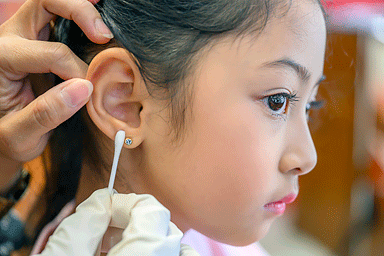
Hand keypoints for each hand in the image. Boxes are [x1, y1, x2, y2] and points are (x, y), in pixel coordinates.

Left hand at [0, 0, 112, 162]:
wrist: (1, 132)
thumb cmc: (6, 136)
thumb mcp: (19, 136)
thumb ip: (46, 113)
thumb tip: (85, 87)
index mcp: (0, 60)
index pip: (52, 54)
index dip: (79, 72)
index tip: (92, 94)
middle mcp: (9, 40)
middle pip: (45, 4)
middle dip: (79, 12)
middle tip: (103, 36)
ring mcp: (22, 36)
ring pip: (51, 5)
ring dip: (80, 11)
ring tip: (102, 31)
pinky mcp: (35, 41)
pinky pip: (56, 17)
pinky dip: (78, 17)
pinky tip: (95, 27)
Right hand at [36, 189, 199, 255]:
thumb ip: (83, 226)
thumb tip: (101, 201)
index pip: (151, 212)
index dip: (125, 204)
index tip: (104, 209)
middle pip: (164, 229)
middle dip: (133, 221)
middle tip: (105, 230)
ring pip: (174, 249)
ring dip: (146, 239)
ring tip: (115, 249)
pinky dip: (156, 255)